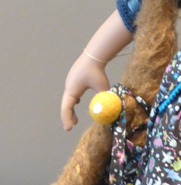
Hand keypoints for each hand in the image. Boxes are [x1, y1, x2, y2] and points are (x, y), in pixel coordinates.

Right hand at [60, 10, 133, 130]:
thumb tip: (109, 111)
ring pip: (69, 98)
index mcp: (72, 91)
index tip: (69, 129)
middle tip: (73, 125)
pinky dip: (74, 99)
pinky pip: (73, 92)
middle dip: (69, 116)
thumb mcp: (102, 87)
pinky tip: (79, 101)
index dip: (67, 119)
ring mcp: (71, 81)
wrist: (94, 55)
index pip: (67, 108)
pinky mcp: (75, 77)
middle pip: (66, 104)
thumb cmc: (97, 71)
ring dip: (71, 108)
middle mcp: (69, 87)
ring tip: (75, 118)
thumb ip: (104, 99)